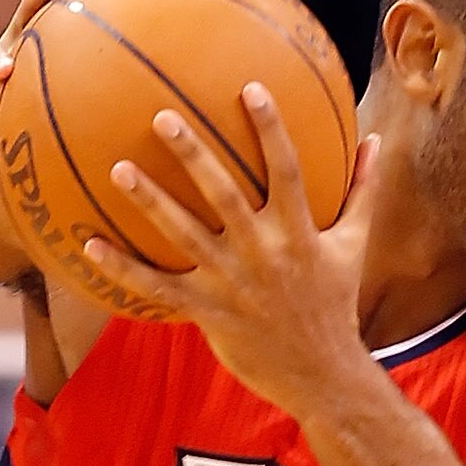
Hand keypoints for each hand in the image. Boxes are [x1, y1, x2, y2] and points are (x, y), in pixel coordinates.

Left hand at [92, 87, 380, 414]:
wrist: (323, 377)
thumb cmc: (335, 306)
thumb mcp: (355, 247)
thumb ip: (362, 191)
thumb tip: (375, 139)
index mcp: (300, 232)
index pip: (286, 170)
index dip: (270, 128)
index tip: (250, 88)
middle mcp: (263, 253)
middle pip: (224, 193)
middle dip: (193, 154)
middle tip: (163, 116)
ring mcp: (232, 283)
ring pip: (184, 235)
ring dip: (151, 201)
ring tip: (119, 169)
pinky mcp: (208, 312)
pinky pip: (158, 287)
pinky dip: (123, 268)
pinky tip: (90, 245)